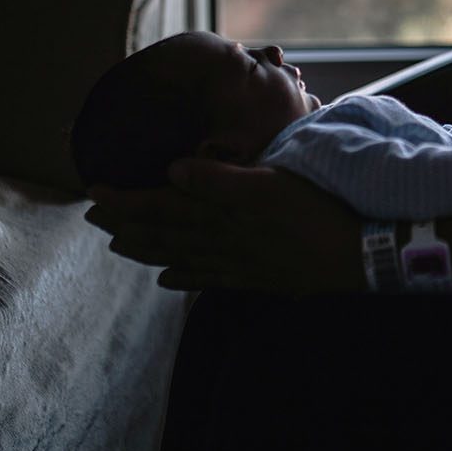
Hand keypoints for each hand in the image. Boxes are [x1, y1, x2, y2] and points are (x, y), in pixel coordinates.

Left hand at [84, 161, 362, 294]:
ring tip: (118, 245)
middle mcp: (223, 242)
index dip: (124, 200)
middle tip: (92, 216)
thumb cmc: (320, 211)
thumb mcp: (271, 184)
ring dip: (146, 250)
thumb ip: (219, 179)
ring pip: (179, 258)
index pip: (161, 206)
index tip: (92, 189)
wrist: (360, 254)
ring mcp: (238, 263)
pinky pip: (208, 279)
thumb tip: (172, 170)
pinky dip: (183, 278)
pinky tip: (167, 280)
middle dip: (125, 224)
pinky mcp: (256, 277)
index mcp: (224, 213)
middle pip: (163, 234)